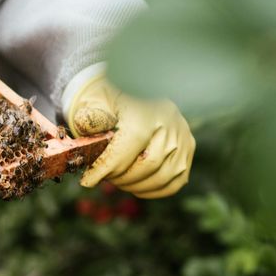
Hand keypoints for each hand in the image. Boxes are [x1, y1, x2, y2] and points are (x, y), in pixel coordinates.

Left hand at [67, 73, 194, 198]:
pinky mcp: (189, 146)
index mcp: (145, 110)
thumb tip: (86, 144)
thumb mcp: (94, 101)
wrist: (133, 85)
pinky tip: (136, 186)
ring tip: (118, 180)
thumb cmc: (110, 97)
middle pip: (148, 165)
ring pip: (164, 176)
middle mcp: (170, 122)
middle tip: (105, 177)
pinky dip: (155, 190)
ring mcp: (183, 135)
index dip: (106, 168)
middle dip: (121, 178)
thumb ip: (89, 120)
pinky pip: (176, 180)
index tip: (87, 181)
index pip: (127, 148)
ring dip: (136, 185)